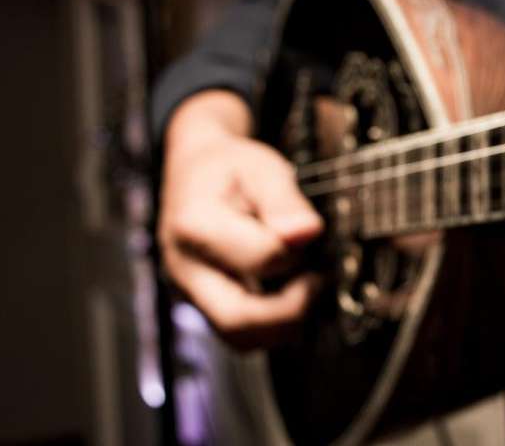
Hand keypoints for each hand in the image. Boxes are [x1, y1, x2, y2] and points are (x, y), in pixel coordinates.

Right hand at [159, 90, 322, 348]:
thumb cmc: (231, 167)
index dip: (296, 252)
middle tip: (318, 280)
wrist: (196, 170)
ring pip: (240, 338)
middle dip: (291, 311)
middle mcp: (185, 268)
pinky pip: (241, 332)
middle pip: (238, 321)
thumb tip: (306, 233)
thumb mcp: (261, 168)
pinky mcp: (204, 304)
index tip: (313, 234)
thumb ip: (284, 201)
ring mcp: (191, 292)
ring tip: (307, 284)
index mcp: (195, 226)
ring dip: (285, 323)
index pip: (259, 260)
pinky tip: (291, 291)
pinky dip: (273, 322)